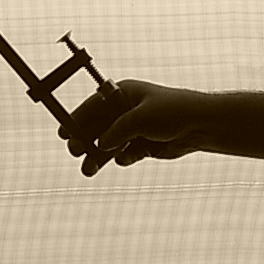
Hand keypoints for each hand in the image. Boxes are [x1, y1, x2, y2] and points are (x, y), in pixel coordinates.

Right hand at [58, 79, 206, 176]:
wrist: (200, 126)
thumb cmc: (172, 112)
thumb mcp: (140, 118)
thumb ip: (118, 131)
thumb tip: (101, 144)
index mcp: (122, 94)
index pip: (92, 106)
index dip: (76, 119)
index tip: (63, 133)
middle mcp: (125, 110)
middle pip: (97, 127)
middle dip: (86, 140)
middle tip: (76, 152)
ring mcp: (133, 128)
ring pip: (108, 144)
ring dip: (98, 156)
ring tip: (89, 170)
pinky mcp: (142, 144)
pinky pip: (124, 154)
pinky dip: (123, 157)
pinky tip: (129, 158)